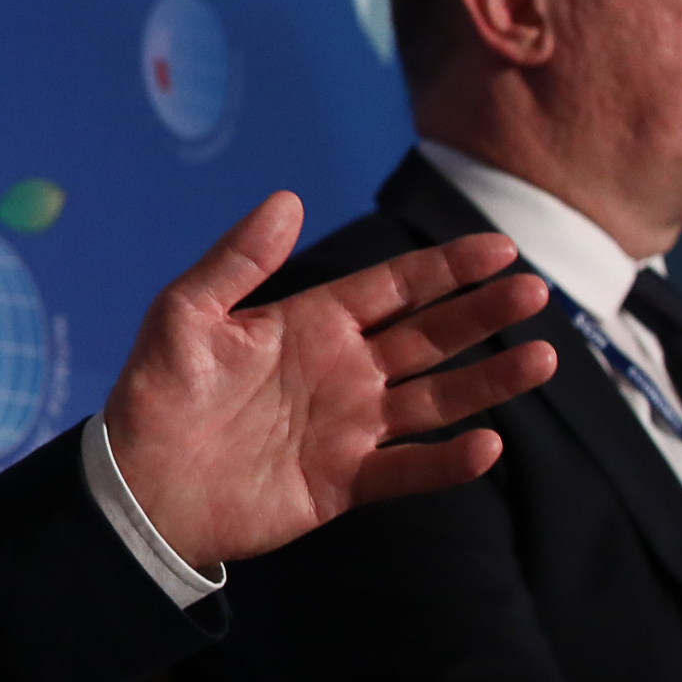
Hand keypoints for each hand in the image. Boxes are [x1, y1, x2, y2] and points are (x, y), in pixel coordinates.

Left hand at [102, 199, 556, 572]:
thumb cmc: (157, 390)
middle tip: (535, 292)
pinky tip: (486, 445)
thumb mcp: (187, 312)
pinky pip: (407, 470)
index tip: (500, 248)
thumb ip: (238, 260)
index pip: (395, 288)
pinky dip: (447, 462)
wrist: (139, 483)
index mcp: (312, 323)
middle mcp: (343, 370)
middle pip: (430, 337)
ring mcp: (349, 427)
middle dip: (482, 313)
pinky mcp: (343, 482)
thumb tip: (288, 198)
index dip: (447, 268)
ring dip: (488, 382)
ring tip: (542, 358)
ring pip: (436, 399)